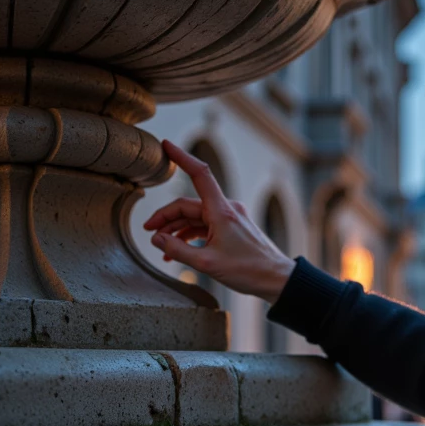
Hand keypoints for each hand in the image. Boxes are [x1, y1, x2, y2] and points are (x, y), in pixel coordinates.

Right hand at [143, 141, 294, 303]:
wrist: (275, 279)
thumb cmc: (248, 270)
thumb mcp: (206, 264)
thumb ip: (178, 250)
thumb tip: (156, 239)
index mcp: (221, 211)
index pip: (199, 174)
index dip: (181, 158)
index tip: (166, 146)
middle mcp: (225, 209)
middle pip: (188, 205)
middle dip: (166, 217)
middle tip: (149, 232)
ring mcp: (229, 218)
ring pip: (195, 217)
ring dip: (176, 229)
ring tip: (161, 246)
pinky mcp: (232, 228)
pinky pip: (204, 226)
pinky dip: (190, 236)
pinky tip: (177, 250)